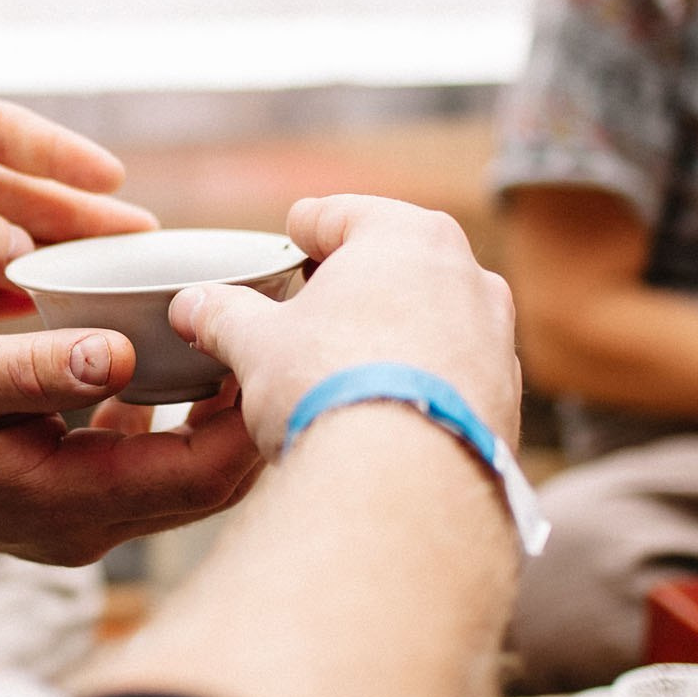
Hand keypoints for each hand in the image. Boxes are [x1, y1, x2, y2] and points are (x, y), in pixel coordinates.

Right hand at [0, 328, 261, 565]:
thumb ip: (41, 368)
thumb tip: (124, 351)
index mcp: (74, 498)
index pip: (202, 471)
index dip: (251, 413)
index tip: (274, 341)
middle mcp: (95, 524)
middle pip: (217, 483)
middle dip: (259, 413)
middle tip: (283, 330)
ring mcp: (91, 522)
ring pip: (194, 479)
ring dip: (225, 416)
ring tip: (245, 338)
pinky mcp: (83, 504)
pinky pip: (157, 467)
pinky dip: (182, 420)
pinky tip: (181, 361)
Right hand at [167, 195, 519, 457]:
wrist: (407, 482)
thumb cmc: (329, 388)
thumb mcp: (256, 344)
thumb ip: (223, 314)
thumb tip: (191, 305)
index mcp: (403, 234)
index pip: (336, 214)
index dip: (297, 233)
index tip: (284, 248)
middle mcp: (464, 272)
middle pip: (389, 262)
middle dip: (348, 283)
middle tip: (306, 311)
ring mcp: (494, 333)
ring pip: (427, 316)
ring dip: (389, 330)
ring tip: (345, 366)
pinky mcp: (506, 393)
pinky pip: (451, 371)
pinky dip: (419, 379)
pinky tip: (386, 410)